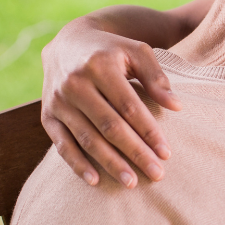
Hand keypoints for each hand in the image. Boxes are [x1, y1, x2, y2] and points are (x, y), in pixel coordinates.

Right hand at [40, 18, 182, 186]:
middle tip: (156, 174)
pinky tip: (95, 180)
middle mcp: (75, 83)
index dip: (148, 131)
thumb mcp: (137, 52)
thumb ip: (156, 77)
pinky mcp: (47, 115)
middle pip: (109, 126)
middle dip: (135, 153)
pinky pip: (61, 144)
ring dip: (110, 163)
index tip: (166, 153)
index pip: (129, 106)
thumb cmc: (112, 50)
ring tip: (131, 182)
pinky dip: (77, 164)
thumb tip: (176, 106)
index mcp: (100, 65)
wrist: (68, 42)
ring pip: (87, 139)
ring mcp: (59, 101)